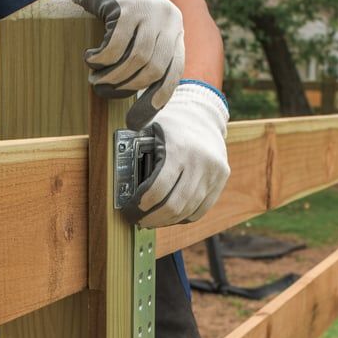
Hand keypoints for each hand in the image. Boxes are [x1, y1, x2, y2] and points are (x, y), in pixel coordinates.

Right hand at [63, 0, 184, 129]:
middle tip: (104, 89)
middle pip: (153, 69)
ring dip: (112, 75)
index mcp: (176, 28)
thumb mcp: (140, 30)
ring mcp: (149, 10)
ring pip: (135, 60)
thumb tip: (143, 109)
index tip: (137, 119)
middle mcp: (168, 18)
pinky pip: (116, 45)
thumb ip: (147, 57)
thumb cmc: (118, 6)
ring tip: (95, 76)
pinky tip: (92, 57)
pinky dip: (101, 59)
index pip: (174, 73)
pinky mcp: (127, 5)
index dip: (157, 99)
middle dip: (126, 87)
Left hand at [129, 81, 229, 227]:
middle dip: (152, 218)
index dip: (141, 206)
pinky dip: (184, 217)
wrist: (203, 116)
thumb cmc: (171, 126)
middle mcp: (199, 161)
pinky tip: (171, 215)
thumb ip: (135, 149)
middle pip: (174, 206)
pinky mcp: (221, 179)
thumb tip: (116, 177)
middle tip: (139, 220)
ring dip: (167, 221)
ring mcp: (213, 172)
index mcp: (178, 149)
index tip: (130, 211)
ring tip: (153, 220)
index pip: (157, 190)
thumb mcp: (150, 129)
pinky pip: (201, 209)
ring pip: (188, 211)